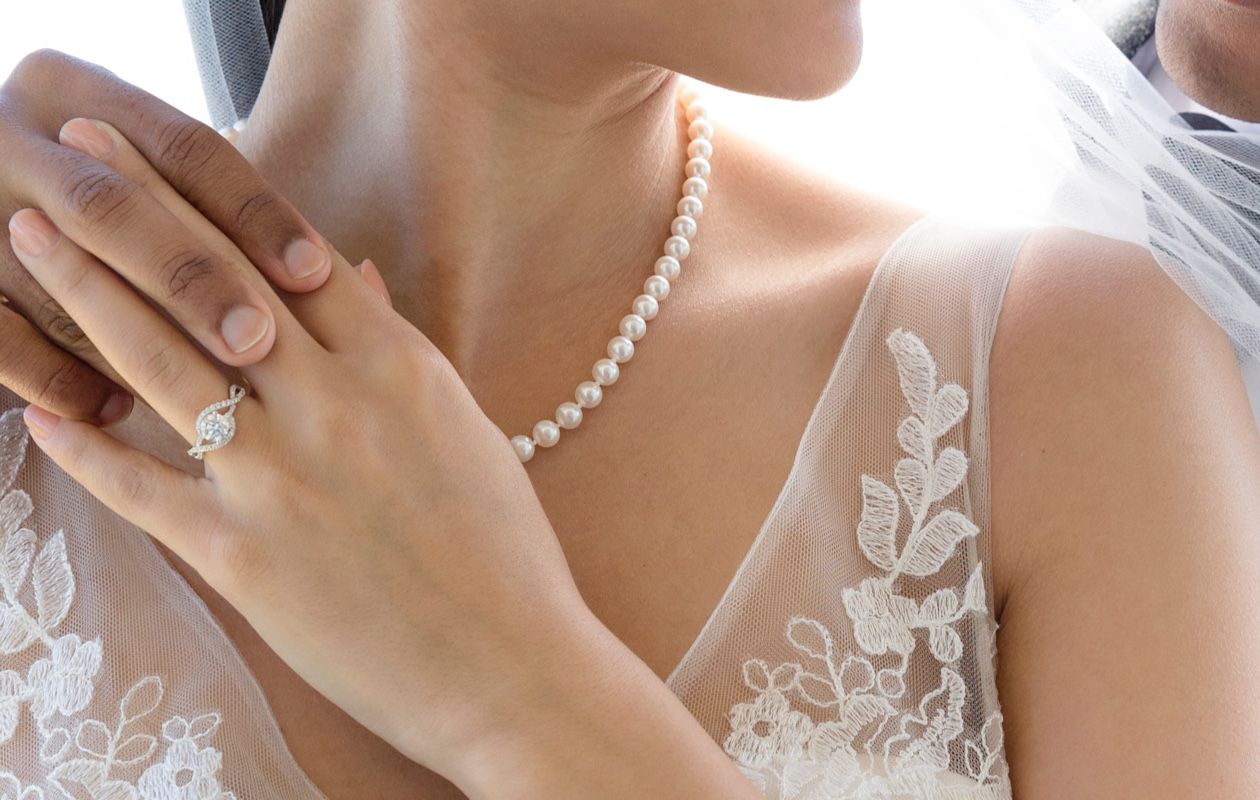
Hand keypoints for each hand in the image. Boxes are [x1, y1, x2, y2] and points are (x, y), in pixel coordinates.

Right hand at [0, 50, 343, 423]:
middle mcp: (9, 133)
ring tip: (208, 404)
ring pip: (46, 278)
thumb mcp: (140, 163)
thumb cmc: (103, 193)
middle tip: (256, 339)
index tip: (313, 269)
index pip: (186, 147)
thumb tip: (348, 273)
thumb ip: (221, 203)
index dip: (252, 210)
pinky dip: (56, 379)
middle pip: (113, 211)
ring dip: (127, 343)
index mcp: (71, 89)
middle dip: (190, 280)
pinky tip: (111, 412)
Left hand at [8, 119, 596, 785]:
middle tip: (70, 148)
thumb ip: (400, 347)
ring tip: (32, 238)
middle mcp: (332, 408)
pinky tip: (40, 414)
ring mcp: (282, 481)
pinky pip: (145, 491)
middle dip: (131, 208)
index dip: (209, 193)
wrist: (512, 667)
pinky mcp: (244, 559)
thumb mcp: (465, 429)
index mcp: (396, 369)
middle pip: (211, 286)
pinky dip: (86, 452)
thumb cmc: (504, 552)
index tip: (155, 148)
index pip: (285, 256)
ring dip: (87, 292)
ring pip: (162, 363)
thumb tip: (351, 276)